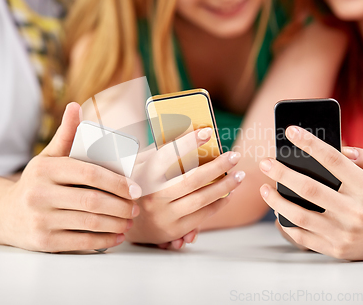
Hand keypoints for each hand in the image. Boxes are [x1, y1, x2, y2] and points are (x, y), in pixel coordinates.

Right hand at [0, 103, 140, 251]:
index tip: (135, 189)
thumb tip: (75, 106)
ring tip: (129, 221)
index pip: (89, 174)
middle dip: (121, 206)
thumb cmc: (37, 182)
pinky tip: (117, 237)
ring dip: (116, 224)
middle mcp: (40, 194)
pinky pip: (81, 243)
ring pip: (89, 223)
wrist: (3, 214)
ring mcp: (40, 219)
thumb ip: (65, 135)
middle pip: (92, 201)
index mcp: (46, 169)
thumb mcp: (48, 157)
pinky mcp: (43, 242)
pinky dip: (104, 241)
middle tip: (135, 208)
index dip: (117, 182)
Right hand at [127, 128, 244, 244]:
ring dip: (224, 187)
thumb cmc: (138, 183)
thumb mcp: (140, 163)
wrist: (123, 218)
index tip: (207, 132)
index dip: (188, 142)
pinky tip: (228, 194)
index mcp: (144, 175)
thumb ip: (160, 149)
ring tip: (239, 176)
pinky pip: (201, 216)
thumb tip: (188, 130)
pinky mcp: (172, 230)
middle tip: (235, 156)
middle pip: (192, 179)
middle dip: (218, 166)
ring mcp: (163, 215)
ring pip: (201, 199)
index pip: (168, 154)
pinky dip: (218, 203)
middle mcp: (152, 196)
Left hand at [259, 126, 362, 259]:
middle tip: (264, 163)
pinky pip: (302, 236)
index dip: (310, 144)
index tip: (291, 131)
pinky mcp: (336, 249)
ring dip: (276, 200)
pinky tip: (277, 210)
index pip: (333, 160)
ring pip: (300, 215)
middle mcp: (355, 210)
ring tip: (264, 188)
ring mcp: (344, 232)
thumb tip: (342, 149)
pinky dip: (286, 223)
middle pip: (309, 188)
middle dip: (281, 173)